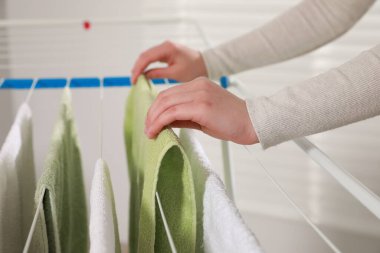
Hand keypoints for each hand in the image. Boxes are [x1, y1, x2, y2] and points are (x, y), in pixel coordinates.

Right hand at [131, 41, 206, 83]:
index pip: (147, 57)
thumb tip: (145, 76)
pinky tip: (143, 74)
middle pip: (144, 55)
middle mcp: (164, 45)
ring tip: (136, 79)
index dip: (138, 69)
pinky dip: (146, 66)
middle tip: (133, 81)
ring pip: (146, 56)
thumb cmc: (194, 68)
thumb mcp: (176, 74)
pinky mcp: (165, 52)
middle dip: (137, 68)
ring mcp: (164, 48)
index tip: (134, 80)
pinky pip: (152, 58)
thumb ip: (159, 74)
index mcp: (168, 48)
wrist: (205, 64)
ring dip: (140, 67)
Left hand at [144, 77, 258, 144]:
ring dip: (153, 119)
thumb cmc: (230, 121)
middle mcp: (197, 85)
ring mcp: (199, 94)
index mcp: (198, 84)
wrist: (252, 122)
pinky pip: (173, 112)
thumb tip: (163, 122)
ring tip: (149, 133)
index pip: (168, 93)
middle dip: (151, 114)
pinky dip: (160, 122)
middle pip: (163, 96)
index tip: (151, 123)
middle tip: (147, 129)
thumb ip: (183, 115)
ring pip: (165, 103)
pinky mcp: (201, 106)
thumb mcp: (203, 115)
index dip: (156, 108)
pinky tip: (156, 131)